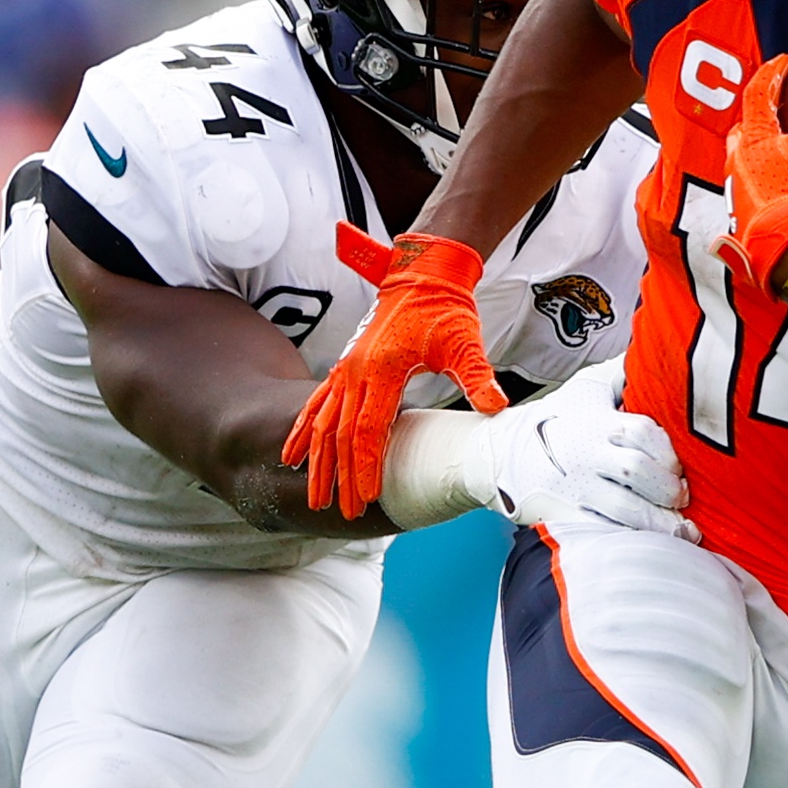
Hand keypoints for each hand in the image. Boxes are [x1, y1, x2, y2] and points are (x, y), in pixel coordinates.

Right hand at [282, 222, 507, 518]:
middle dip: (338, 476)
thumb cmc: (446, 310)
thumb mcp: (465, 344)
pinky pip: (316, 402)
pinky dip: (303, 429)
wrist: (424, 275)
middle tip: (339, 512)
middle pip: (340, 433)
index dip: (365, 466)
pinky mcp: (346, 366)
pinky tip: (292, 455)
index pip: (368, 429)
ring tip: (313, 496)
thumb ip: (477, 378)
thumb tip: (496, 407)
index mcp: (382, 368)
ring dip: (316, 461)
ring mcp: (347, 368)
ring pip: (322, 421)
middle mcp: (356, 370)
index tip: (365, 497)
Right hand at [484, 360, 693, 538]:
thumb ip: (623, 374)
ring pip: (625, 510)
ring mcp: (577, 489)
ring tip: (682, 530)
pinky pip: (604, 531)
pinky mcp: (566, 515)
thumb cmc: (554, 419)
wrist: (499, 453)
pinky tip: (653, 545)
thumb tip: (657, 347)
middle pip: (638, 472)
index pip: (644, 433)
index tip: (681, 467)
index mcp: (598, 423)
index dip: (669, 452)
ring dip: (660, 523)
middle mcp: (588, 456)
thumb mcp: (586, 389)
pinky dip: (631, 540)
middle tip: (682, 498)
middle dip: (668, 489)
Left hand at [716, 55, 787, 298]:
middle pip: (742, 130)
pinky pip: (751, 198)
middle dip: (755, 117)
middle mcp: (738, 166)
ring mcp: (739, 196)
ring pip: (741, 165)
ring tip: (775, 155)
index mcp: (755, 142)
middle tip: (770, 110)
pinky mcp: (744, 224)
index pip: (759, 94)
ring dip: (756, 155)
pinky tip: (778, 197)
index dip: (772, 73)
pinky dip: (763, 190)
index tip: (782, 63)